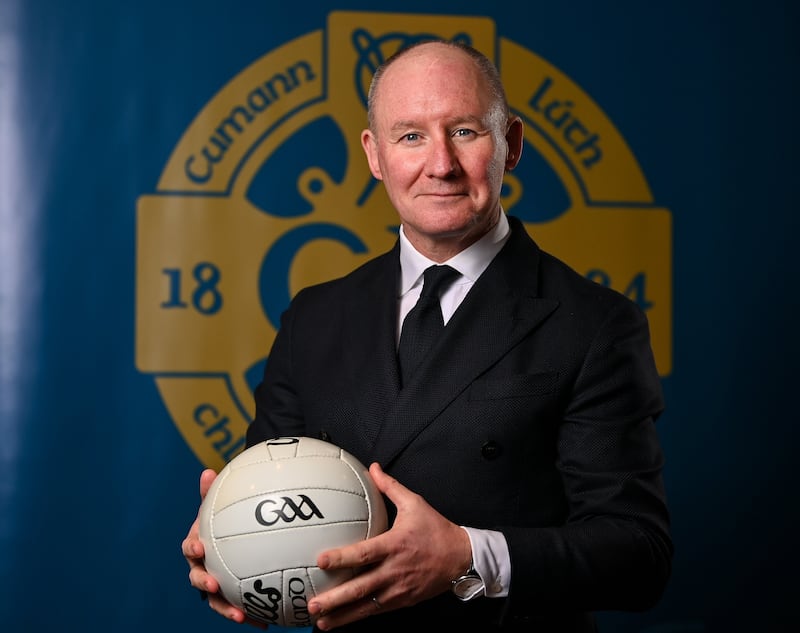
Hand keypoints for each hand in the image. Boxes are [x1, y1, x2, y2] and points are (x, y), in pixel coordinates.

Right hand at [181, 469, 264, 626]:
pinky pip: (238, 606)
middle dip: (204, 583)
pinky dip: (249, 615)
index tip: (199, 547)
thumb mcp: (219, 506)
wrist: (232, 535)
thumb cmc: (223, 519)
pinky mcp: (230, 597)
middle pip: (197, 577)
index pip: (189, 547)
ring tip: (240, 615)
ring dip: (226, 608)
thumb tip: (208, 472)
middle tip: (214, 584)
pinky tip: (265, 623)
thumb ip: (214, 493)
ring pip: (216, 599)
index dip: (192, 548)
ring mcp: (215, 583)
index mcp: (198, 546)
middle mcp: (202, 567)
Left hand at [308, 463, 471, 629]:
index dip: (342, 558)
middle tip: (312, 605)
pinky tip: (341, 621)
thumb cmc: (436, 530)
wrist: (462, 558)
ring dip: (342, 615)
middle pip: (361, 588)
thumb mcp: (415, 503)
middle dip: (335, 599)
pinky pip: (377, 610)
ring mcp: (398, 589)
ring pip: (366, 606)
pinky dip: (358, 617)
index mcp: (395, 545)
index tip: (321, 560)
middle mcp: (394, 570)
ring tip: (320, 622)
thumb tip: (372, 468)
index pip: (365, 553)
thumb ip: (390, 487)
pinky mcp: (402, 601)